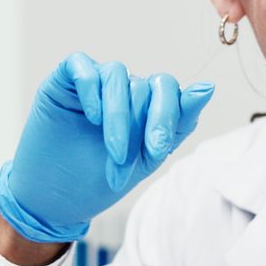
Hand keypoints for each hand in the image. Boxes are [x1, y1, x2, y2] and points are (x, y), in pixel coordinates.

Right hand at [0, 54, 213, 244]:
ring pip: (118, 76)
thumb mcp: (147, 158)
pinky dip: (91, 89)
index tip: (157, 149)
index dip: (167, 117)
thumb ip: (177, 122)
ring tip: (112, 152)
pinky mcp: (63, 80)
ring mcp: (94, 83)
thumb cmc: (100, 180)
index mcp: (146, 107)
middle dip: (141, 126)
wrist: (56, 199)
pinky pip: (82, 66)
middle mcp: (123, 90)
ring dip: (118, 117)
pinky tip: (91, 117)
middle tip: (127, 159)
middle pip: (145, 86)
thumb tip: (209, 86)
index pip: (168, 91)